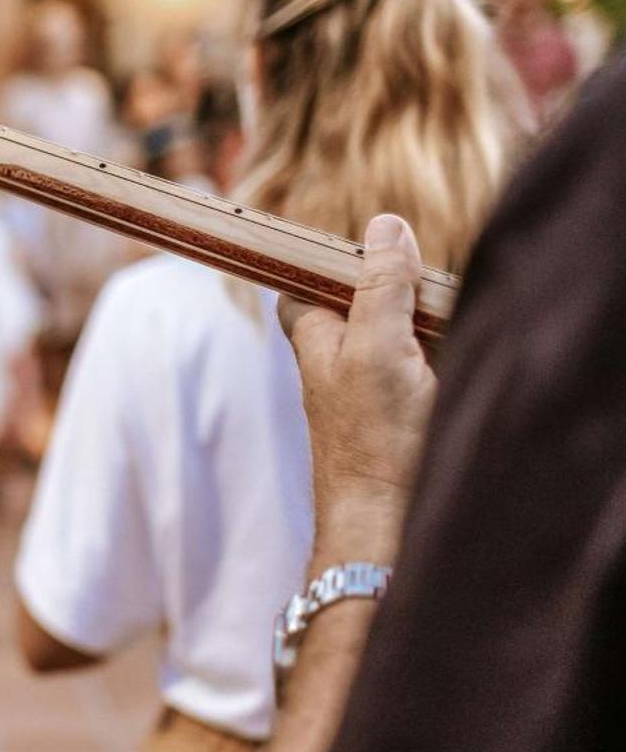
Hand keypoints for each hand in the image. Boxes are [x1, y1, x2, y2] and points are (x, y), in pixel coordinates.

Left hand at [279, 214, 437, 569]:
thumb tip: (385, 225)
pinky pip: (419, 370)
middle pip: (358, 304)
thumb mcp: (377, 347)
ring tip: (436, 331)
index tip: (360, 243)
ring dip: (419, 325)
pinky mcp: (401, 415)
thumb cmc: (372, 440)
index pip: (304, 284)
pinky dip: (437, 360)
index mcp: (315, 338)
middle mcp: (336, 362)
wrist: (385, 526)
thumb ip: (380, 287)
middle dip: (390, 288)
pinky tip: (447, 369)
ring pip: (393, 335)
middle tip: (422, 279)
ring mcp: (369, 390)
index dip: (326, 260)